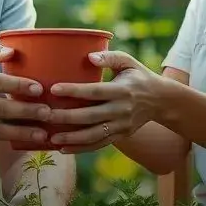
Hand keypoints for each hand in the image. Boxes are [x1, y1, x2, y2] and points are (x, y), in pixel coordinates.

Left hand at [47, 50, 161, 152]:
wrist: (161, 100)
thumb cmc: (138, 76)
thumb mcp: (128, 61)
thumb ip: (109, 57)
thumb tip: (89, 57)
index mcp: (122, 90)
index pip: (95, 91)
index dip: (74, 90)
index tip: (53, 89)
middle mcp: (122, 110)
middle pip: (91, 116)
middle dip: (66, 118)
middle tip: (44, 115)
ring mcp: (121, 125)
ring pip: (94, 135)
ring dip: (72, 138)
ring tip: (51, 138)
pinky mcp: (121, 135)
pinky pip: (99, 144)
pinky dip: (81, 148)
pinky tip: (64, 149)